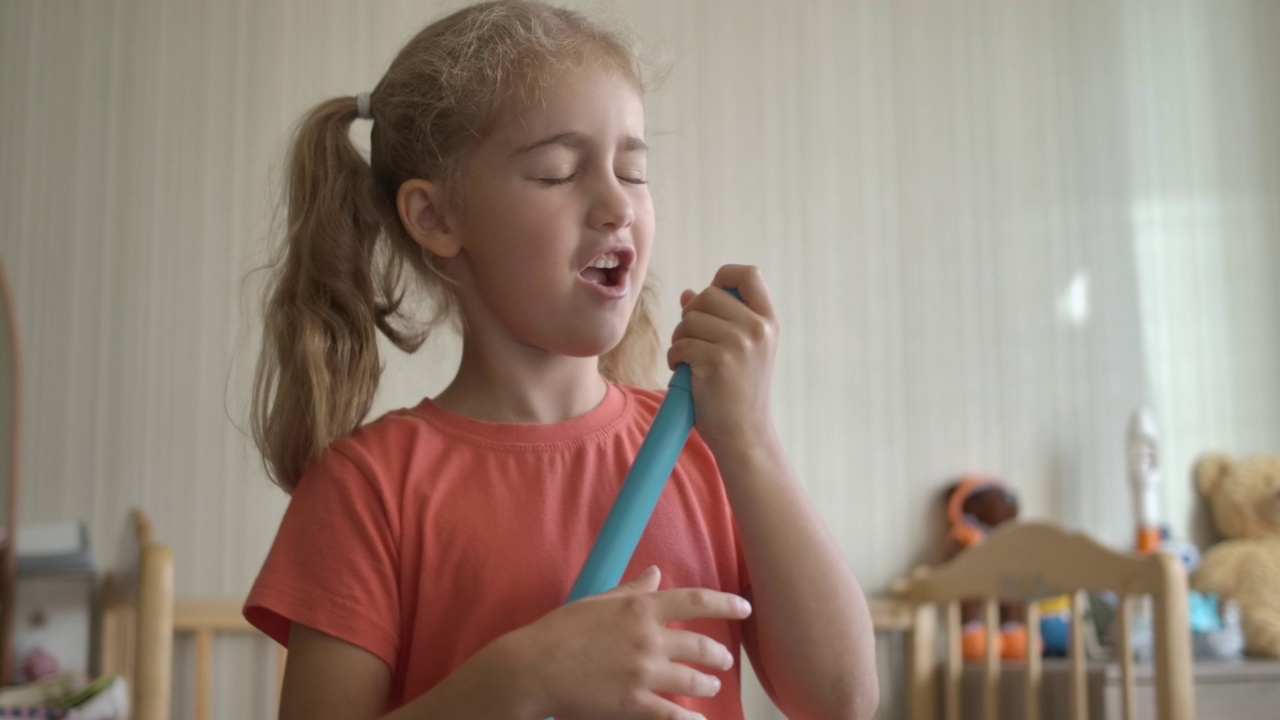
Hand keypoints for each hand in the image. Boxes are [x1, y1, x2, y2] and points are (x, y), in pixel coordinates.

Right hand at [501, 566, 751, 719]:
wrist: (533, 669)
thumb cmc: (560, 631)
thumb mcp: (597, 601)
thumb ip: (632, 590)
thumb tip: (657, 573)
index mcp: (639, 609)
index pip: (695, 600)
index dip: (726, 603)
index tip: (745, 607)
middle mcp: (648, 639)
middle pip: (700, 645)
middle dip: (717, 655)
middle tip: (723, 661)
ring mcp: (643, 674)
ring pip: (692, 681)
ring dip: (706, 685)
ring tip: (710, 687)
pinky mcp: (633, 704)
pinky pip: (671, 714)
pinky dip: (688, 719)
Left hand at [667, 264, 778, 457]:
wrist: (744, 435)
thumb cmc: (737, 394)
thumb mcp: (740, 351)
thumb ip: (718, 320)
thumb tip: (688, 294)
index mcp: (767, 322)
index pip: (749, 274)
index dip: (723, 278)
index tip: (711, 298)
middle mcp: (757, 328)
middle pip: (708, 294)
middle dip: (691, 314)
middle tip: (692, 340)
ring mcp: (738, 344)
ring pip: (689, 319)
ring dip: (680, 339)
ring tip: (690, 361)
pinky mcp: (717, 361)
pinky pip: (680, 344)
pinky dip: (675, 358)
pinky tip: (685, 372)